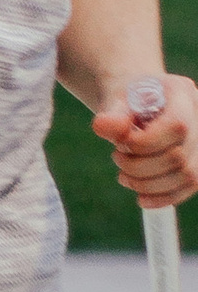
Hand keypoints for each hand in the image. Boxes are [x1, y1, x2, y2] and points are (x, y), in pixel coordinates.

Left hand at [92, 73, 197, 207]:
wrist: (140, 104)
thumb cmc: (128, 102)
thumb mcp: (116, 101)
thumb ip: (111, 115)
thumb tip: (102, 125)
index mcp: (182, 94)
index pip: (176, 126)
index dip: (144, 144)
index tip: (120, 144)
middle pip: (179, 156)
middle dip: (139, 166)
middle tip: (117, 158)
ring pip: (187, 176)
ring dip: (148, 184)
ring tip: (124, 176)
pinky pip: (190, 187)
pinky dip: (163, 197)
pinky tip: (141, 197)